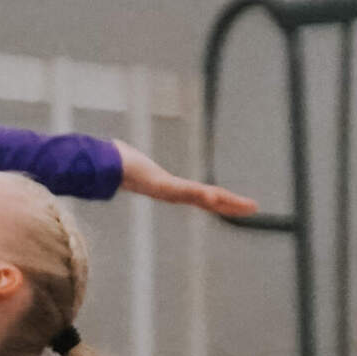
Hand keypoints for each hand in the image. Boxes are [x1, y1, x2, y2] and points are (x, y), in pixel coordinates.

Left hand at [112, 142, 258, 219]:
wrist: (103, 167)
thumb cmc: (114, 162)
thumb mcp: (129, 159)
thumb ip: (127, 157)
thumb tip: (117, 147)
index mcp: (169, 187)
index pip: (201, 194)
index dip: (219, 199)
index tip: (236, 203)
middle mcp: (172, 192)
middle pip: (208, 199)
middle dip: (231, 204)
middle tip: (253, 208)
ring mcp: (169, 191)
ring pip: (202, 198)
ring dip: (224, 202)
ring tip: (245, 207)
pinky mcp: (162, 187)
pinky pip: (186, 191)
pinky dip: (201, 196)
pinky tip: (213, 198)